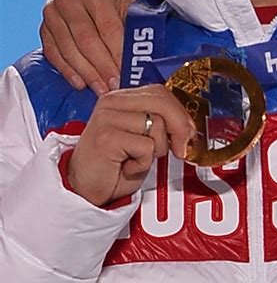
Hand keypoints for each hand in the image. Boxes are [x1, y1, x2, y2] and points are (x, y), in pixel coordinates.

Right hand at [40, 0, 137, 94]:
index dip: (117, 53)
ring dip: (87, 73)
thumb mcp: (129, 4)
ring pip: (69, 49)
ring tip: (101, 89)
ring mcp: (53, 13)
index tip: (126, 73)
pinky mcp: (44, 28)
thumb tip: (142, 59)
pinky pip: (54, 54)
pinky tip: (81, 83)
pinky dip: (68, 71)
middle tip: (115, 86)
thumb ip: (133, 28)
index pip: (107, 26)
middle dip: (102, 67)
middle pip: (86, 40)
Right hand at [67, 85, 195, 205]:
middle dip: (180, 126)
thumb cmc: (114, 166)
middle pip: (161, 102)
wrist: (83, 190)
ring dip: (156, 150)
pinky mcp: (106, 136)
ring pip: (157, 125)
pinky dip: (143, 163)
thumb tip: (188, 125)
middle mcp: (112, 101)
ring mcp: (107, 117)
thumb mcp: (141, 139)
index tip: (187, 132)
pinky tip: (126, 167)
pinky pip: (146, 146)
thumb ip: (159, 123)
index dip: (179, 112)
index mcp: (120, 98)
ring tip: (135, 159)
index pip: (159, 91)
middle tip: (180, 149)